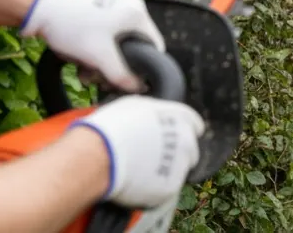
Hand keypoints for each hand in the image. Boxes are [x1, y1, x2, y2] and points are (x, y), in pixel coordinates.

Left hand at [19, 0, 165, 91]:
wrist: (40, 9)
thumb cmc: (71, 25)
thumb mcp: (99, 56)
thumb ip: (121, 75)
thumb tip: (137, 88)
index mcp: (137, 13)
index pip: (154, 46)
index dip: (144, 66)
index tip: (128, 79)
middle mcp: (130, 7)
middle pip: (134, 47)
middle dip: (115, 66)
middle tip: (98, 76)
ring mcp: (114, 8)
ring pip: (118, 44)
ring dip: (102, 61)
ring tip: (85, 69)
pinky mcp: (100, 11)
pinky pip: (106, 37)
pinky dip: (96, 50)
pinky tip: (81, 60)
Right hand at [72, 96, 204, 208]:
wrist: (97, 155)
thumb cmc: (110, 127)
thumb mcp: (135, 105)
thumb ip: (154, 111)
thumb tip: (153, 115)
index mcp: (181, 117)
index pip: (195, 125)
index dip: (182, 131)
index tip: (172, 138)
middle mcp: (186, 140)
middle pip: (190, 150)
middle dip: (175, 153)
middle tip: (151, 156)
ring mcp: (180, 165)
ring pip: (179, 170)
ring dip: (166, 170)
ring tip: (140, 170)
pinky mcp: (170, 187)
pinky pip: (166, 189)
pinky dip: (155, 188)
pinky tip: (138, 183)